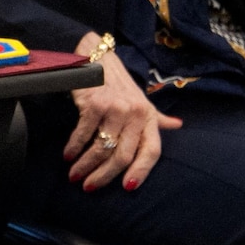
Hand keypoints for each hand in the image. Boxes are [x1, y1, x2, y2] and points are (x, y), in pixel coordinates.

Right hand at [66, 33, 181, 191]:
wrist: (96, 56)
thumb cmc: (119, 83)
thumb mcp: (141, 100)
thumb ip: (156, 118)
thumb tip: (177, 125)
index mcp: (148, 116)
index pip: (151, 151)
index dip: (141, 172)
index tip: (127, 188)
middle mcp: (135, 114)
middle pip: (123, 156)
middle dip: (104, 176)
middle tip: (90, 186)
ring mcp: (115, 108)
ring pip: (101, 148)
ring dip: (85, 165)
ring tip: (74, 175)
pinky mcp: (94, 103)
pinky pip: (83, 134)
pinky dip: (74, 147)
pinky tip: (67, 155)